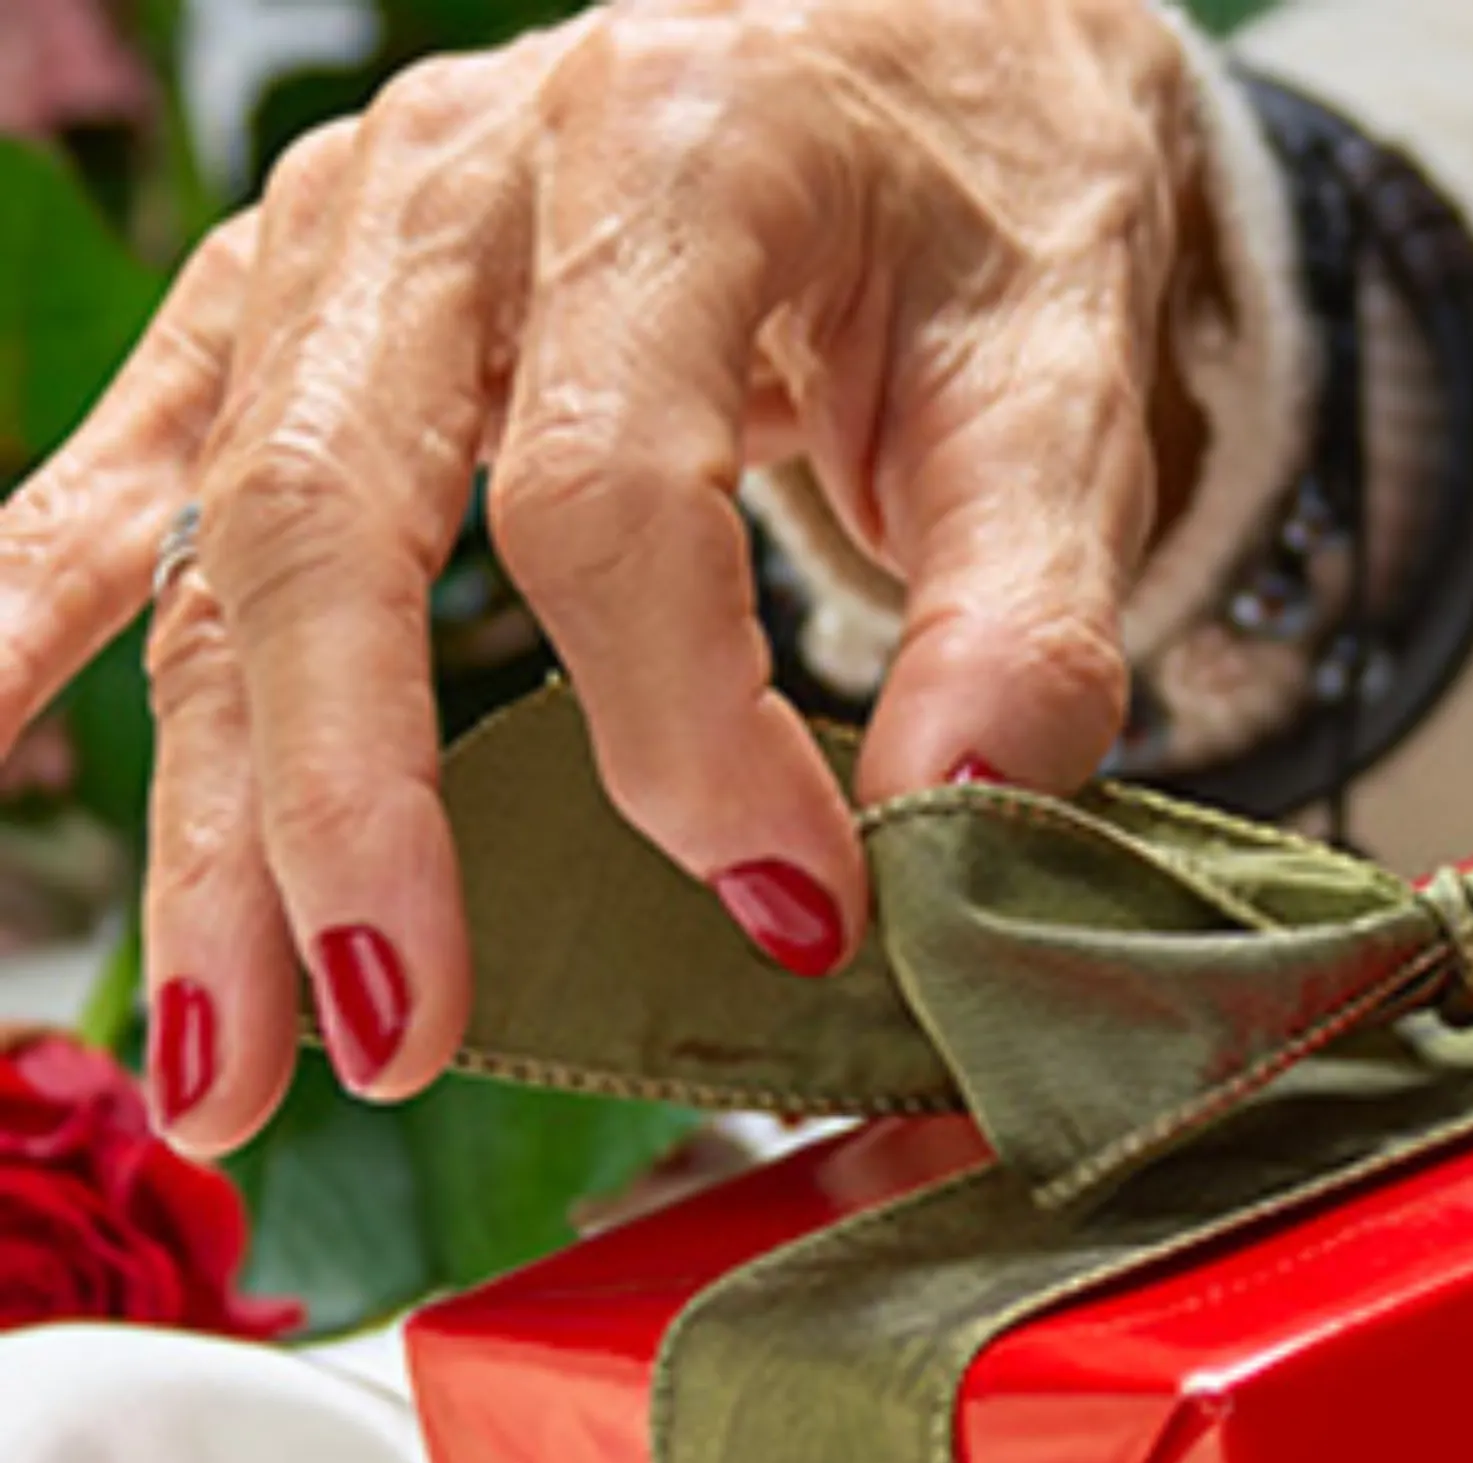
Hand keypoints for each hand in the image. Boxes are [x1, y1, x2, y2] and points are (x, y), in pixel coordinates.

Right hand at [0, 0, 1205, 1147]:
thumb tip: (945, 824)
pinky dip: (44, 604)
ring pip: (224, 534)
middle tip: (391, 1034)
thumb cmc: (996, 216)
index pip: (608, 492)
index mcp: (680, 153)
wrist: (942, 58)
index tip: (794, 903)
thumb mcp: (1068, 388)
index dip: (680, 730)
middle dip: (348, 809)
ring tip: (226, 1051)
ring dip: (212, 806)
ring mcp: (350, 226)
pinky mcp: (297, 290)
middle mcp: (470, 169)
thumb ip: (1026, 612)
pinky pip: (138, 456)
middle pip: (339, 516)